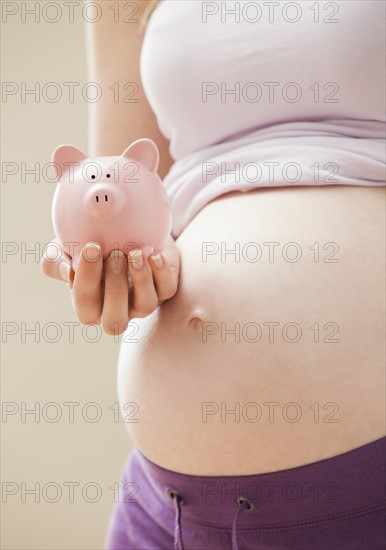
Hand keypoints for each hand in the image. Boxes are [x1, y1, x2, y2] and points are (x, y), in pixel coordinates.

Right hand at [41, 236, 179, 334]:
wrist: (124, 227)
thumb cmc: (91, 243)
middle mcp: (117, 311)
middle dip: (115, 288)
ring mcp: (142, 303)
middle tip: (115, 254)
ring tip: (135, 252)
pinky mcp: (164, 289)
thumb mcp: (66, 247)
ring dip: (141, 280)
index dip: (87, 280)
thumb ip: (56, 260)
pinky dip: (161, 273)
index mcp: (90, 306)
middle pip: (115, 320)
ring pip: (145, 306)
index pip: (85, 306)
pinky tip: (152, 253)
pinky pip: (166, 290)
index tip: (91, 247)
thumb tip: (69, 272)